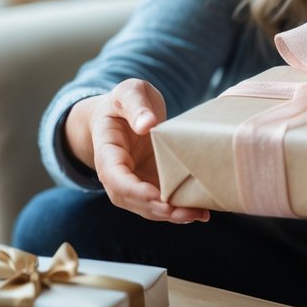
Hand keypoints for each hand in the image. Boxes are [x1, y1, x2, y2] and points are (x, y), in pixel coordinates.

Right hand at [86, 79, 209, 223]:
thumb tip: (146, 124)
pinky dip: (178, 210)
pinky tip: (200, 211)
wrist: (125, 112)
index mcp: (107, 151)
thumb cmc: (125, 100)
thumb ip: (135, 105)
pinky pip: (161, 202)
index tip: (156, 196)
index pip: (114, 177)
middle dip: (157, 209)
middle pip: (131, 199)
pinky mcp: (150, 183)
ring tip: (198, 214)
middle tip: (185, 213)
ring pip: (147, 206)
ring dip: (171, 215)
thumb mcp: (128, 91)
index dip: (134, 190)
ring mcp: (134, 181)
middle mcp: (117, 173)